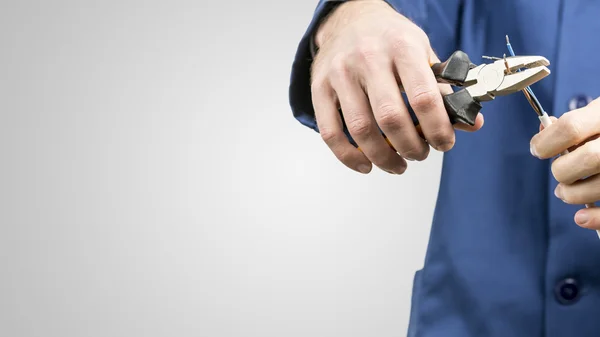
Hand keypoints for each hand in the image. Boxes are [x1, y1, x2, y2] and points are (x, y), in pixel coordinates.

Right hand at [310, 0, 483, 174]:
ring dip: (383, 157)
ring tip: (397, 164)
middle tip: (419, 154)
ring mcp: (340, 73)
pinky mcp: (319, 87)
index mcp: (402, 47)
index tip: (444, 143)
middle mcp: (368, 57)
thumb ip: (444, 89)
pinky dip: (348, 156)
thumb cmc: (390, 40)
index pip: (424, 97)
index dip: (437, 129)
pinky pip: (330, 132)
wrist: (351, 19)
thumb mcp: (423, 53)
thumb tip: (472, 123)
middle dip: (410, 147)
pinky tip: (365, 164)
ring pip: (360, 129)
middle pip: (390, 118)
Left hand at [530, 98, 599, 229]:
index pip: (570, 128)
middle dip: (562, 171)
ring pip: (598, 187)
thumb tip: (544, 127)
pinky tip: (581, 217)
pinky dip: (595, 218)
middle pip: (586, 159)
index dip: (545, 142)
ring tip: (565, 193)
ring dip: (573, 195)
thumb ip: (576, 122)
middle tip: (558, 173)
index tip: (538, 149)